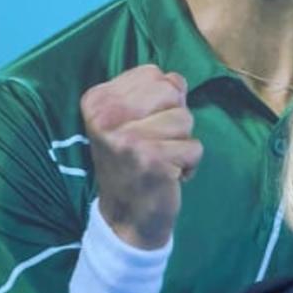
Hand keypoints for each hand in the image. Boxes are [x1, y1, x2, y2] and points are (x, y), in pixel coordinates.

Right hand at [80, 65, 202, 248]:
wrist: (126, 218)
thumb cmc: (132, 164)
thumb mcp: (131, 120)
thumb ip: (153, 93)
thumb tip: (178, 81)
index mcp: (97, 100)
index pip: (153, 74)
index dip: (161, 101)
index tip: (143, 127)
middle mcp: (105, 116)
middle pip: (171, 92)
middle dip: (174, 119)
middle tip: (154, 145)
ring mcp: (127, 139)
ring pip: (185, 120)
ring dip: (181, 144)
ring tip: (160, 161)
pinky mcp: (150, 160)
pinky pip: (195, 147)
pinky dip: (190, 165)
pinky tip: (168, 175)